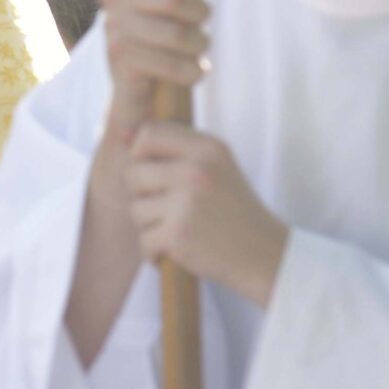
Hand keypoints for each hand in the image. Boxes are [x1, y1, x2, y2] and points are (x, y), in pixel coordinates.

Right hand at [100, 0, 210, 136]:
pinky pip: (169, 64)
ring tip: (200, 49)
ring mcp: (114, 30)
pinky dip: (192, 71)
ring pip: (177, 34)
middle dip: (201, 13)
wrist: (136, 88)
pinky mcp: (120, 61)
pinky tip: (195, 71)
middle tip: (203, 23)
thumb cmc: (162, 29)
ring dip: (200, 44)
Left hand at [125, 121, 287, 306]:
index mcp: (207, 149)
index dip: (139, 153)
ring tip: (177, 231)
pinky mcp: (177, 234)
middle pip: (133, 173)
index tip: (151, 173)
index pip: (149, 133)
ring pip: (135, 209)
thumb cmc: (235, 211)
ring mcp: (186, 202)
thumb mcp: (217, 167)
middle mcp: (196, 170)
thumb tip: (122, 135)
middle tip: (166, 210)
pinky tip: (174, 251)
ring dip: (149, 226)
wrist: (266, 255)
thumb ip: (177, 149)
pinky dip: (154, 252)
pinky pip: (143, 240)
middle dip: (142, 195)